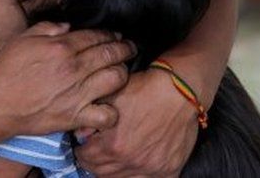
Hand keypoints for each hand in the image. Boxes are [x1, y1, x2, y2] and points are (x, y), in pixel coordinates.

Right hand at [0, 22, 133, 136]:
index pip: (96, 36)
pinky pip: (106, 115)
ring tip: (120, 73)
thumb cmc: (6, 71)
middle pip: (111, 54)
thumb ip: (47, 28)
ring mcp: (77, 94)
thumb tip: (68, 27)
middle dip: (125, 49)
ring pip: (116, 79)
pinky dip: (111, 111)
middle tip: (128, 48)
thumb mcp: (23, 40)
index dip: (110, 35)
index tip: (114, 36)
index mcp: (61, 47)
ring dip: (122, 74)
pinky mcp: (75, 117)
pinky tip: (106, 106)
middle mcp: (73, 68)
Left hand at [73, 68, 197, 176]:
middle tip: (94, 154)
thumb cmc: (144, 89)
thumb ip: (92, 119)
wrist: (179, 91)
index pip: (86, 158)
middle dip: (94, 162)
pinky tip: (135, 166)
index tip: (84, 146)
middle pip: (101, 172)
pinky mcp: (169, 169)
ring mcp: (152, 168)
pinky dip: (139, 176)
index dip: (82, 151)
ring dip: (113, 171)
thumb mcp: (110, 97)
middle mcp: (132, 161)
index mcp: (114, 145)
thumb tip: (80, 135)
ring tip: (113, 159)